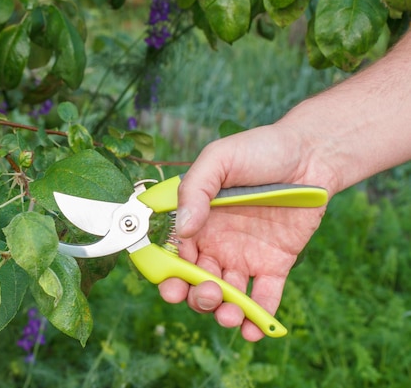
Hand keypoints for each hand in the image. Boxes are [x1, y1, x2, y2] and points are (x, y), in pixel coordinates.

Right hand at [158, 124, 329, 340]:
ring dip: (222, 311)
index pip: (173, 255)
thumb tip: (182, 228)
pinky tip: (256, 331)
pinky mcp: (274, 265)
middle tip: (206, 293)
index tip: (170, 285)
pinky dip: (259, 318)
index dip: (168, 274)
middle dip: (195, 296)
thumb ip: (195, 189)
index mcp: (197, 221)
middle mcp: (215, 244)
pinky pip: (263, 298)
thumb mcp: (219, 158)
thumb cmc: (260, 150)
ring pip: (226, 295)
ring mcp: (244, 257)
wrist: (311, 155)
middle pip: (196, 281)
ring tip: (229, 314)